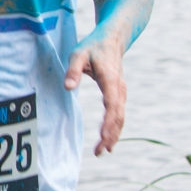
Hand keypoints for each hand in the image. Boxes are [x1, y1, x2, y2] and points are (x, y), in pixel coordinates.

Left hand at [65, 36, 126, 155]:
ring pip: (121, 117)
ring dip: (114, 134)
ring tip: (103, 151)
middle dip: (111, 135)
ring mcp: (121, 92)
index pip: (111, 105)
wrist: (112, 38)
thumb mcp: (78, 54)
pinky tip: (108, 138)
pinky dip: (115, 127)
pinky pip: (119, 114)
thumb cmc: (93, 46)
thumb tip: (68, 87)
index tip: (102, 137)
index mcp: (110, 80)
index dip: (108, 122)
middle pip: (118, 116)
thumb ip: (73, 71)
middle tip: (100, 152)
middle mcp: (119, 88)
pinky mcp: (119, 94)